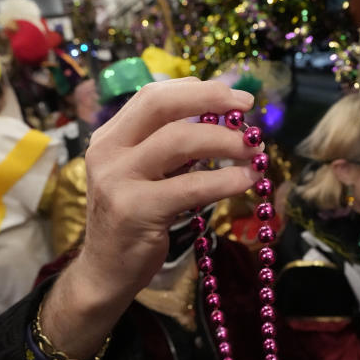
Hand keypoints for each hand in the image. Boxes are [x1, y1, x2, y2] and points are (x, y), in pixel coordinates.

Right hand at [41, 79, 258, 359]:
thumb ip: (166, 146)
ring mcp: (118, 180)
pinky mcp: (136, 210)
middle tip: (247, 105)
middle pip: (162, 105)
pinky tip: (247, 180)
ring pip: (180, 140)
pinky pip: (191, 186)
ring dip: (225, 140)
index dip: (195, 87)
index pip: (152, 95)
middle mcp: (108, 151)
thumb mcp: (141, 174)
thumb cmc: (132, 220)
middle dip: (210, 98)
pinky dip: (225, 180)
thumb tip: (216, 115)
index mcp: (109, 137)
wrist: (104, 272)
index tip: (230, 92)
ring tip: (254, 149)